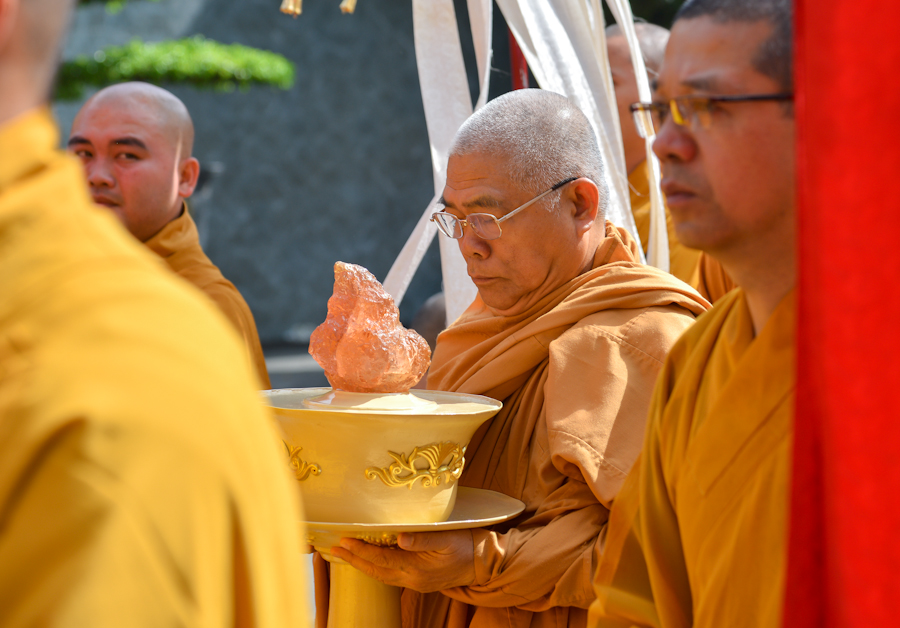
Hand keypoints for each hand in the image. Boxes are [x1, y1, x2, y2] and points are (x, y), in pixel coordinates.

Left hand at [330, 530, 475, 592]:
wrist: (482, 563)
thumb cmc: (465, 544)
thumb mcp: (446, 537)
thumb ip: (423, 539)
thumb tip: (399, 538)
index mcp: (417, 568)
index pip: (382, 559)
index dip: (362, 551)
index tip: (345, 541)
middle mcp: (413, 579)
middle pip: (376, 572)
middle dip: (355, 560)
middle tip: (335, 549)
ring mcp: (415, 583)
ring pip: (381, 576)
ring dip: (362, 566)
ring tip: (346, 555)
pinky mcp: (418, 582)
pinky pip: (390, 577)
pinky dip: (376, 569)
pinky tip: (369, 561)